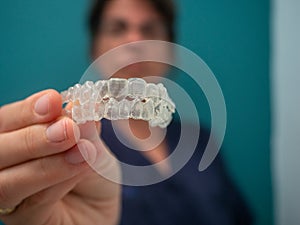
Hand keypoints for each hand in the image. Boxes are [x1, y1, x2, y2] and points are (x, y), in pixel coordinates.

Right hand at [0, 90, 119, 224]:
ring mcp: (13, 197)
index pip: (7, 121)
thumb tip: (81, 105)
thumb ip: (84, 130)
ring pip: (6, 181)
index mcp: (19, 139)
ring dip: (46, 162)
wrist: (101, 210)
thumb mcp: (93, 146)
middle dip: (33, 137)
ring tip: (81, 149)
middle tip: (68, 129)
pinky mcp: (25, 220)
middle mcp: (8, 167)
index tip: (53, 100)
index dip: (26, 111)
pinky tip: (82, 166)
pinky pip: (33, 202)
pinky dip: (58, 180)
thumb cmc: (92, 175)